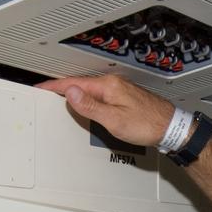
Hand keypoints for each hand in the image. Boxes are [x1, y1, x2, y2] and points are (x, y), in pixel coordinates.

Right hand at [36, 75, 176, 148]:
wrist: (171, 127)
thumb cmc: (147, 124)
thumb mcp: (114, 119)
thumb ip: (90, 106)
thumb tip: (71, 93)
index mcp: (108, 86)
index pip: (74, 83)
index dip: (55, 86)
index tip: (41, 88)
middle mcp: (114, 84)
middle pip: (81, 85)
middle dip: (62, 89)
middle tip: (45, 94)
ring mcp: (120, 90)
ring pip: (90, 90)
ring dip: (75, 94)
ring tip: (60, 99)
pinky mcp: (124, 98)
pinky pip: (100, 96)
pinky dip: (88, 99)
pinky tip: (86, 105)